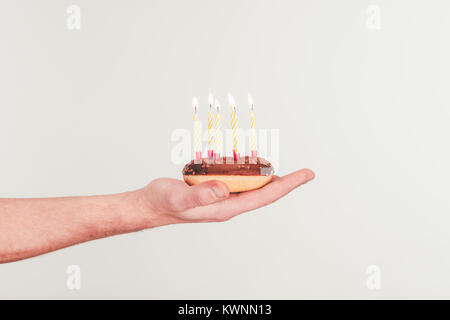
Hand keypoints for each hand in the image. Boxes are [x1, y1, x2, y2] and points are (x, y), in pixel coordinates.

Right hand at [138, 169, 314, 225]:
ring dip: (266, 176)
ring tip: (280, 167)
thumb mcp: (180, 197)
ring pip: (251, 186)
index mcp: (226, 207)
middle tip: (304, 172)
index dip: (288, 185)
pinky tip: (248, 164)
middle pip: (263, 192)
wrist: (150, 205)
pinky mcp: (214, 190)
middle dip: (285, 182)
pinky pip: (237, 181)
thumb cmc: (163, 202)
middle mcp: (228, 203)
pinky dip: (247, 171)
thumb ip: (201, 194)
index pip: (264, 196)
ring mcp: (221, 197)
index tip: (306, 175)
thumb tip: (224, 188)